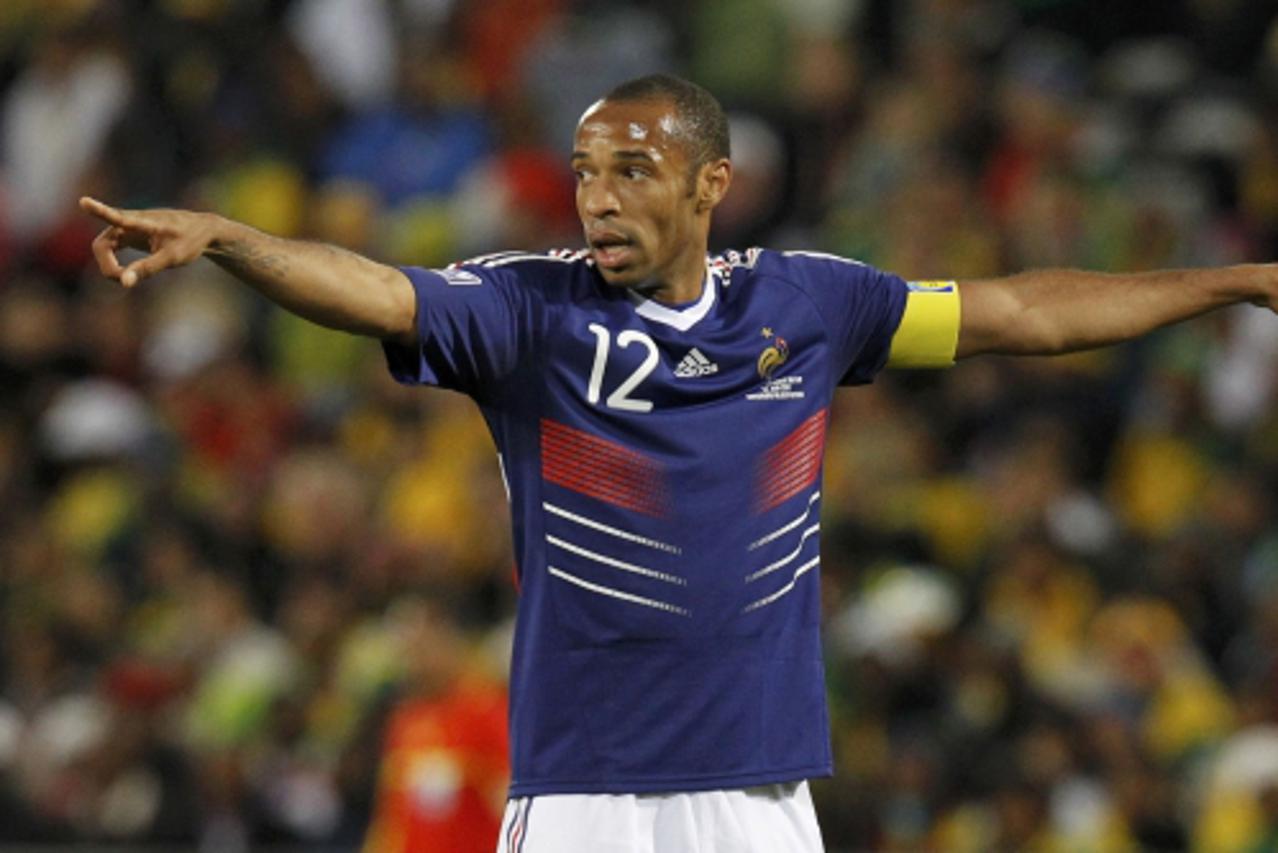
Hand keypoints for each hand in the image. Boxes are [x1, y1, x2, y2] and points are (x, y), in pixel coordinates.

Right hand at [80, 196, 221, 287]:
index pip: (118, 217)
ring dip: (109, 265)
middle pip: (102, 244)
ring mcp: (128, 227)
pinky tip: (125, 273)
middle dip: (106, 265)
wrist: (202, 230)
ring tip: (125, 279)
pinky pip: (111, 248)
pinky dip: (114, 262)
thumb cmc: (190, 241)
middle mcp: (131, 221)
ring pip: (104, 247)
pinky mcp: (129, 233)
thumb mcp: (172, 258)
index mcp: (144, 223)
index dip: (100, 211)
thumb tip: (123, 283)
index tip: (83, 202)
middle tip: (123, 281)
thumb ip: (147, 269)